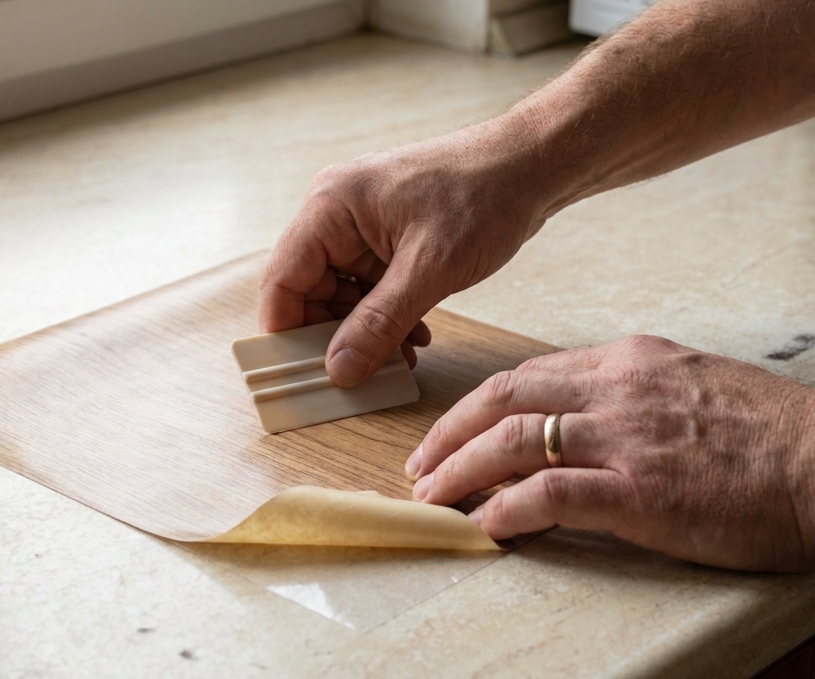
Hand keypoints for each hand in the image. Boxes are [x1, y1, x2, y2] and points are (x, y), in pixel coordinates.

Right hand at [259, 119, 553, 384]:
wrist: (531, 165)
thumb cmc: (484, 195)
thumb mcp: (430, 268)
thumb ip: (379, 322)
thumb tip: (339, 369)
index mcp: (330, 207)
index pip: (282, 281)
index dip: (287, 332)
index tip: (303, 376)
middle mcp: (335, 214)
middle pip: (308, 292)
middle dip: (335, 337)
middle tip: (364, 374)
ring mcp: (361, 226)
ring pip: (341, 295)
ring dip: (366, 331)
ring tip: (402, 356)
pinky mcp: (385, 238)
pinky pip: (368, 288)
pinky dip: (386, 316)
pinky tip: (416, 333)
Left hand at [406, 335, 814, 571]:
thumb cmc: (779, 433)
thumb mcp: (696, 384)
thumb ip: (639, 394)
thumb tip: (594, 418)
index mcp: (631, 360)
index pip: (532, 373)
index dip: (482, 404)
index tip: (456, 429)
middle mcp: (617, 389)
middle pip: (504, 398)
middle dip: (449, 431)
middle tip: (420, 464)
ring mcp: (625, 438)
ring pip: (512, 441)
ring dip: (460, 470)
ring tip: (433, 497)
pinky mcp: (637, 492)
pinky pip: (546, 496)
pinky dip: (504, 510)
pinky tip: (484, 526)